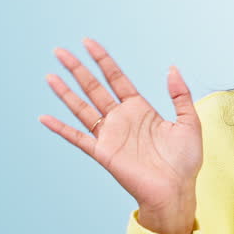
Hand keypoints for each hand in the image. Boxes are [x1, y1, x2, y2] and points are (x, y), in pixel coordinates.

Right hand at [39, 38, 202, 233]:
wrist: (176, 190)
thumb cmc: (185, 161)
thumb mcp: (189, 122)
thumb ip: (180, 95)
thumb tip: (171, 68)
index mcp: (140, 109)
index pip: (116, 78)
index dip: (102, 60)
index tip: (88, 42)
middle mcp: (121, 119)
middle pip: (94, 88)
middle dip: (77, 69)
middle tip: (60, 51)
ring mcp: (110, 135)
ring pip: (82, 108)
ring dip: (65, 92)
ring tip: (50, 75)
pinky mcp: (103, 153)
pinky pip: (78, 138)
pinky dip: (60, 128)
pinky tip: (44, 118)